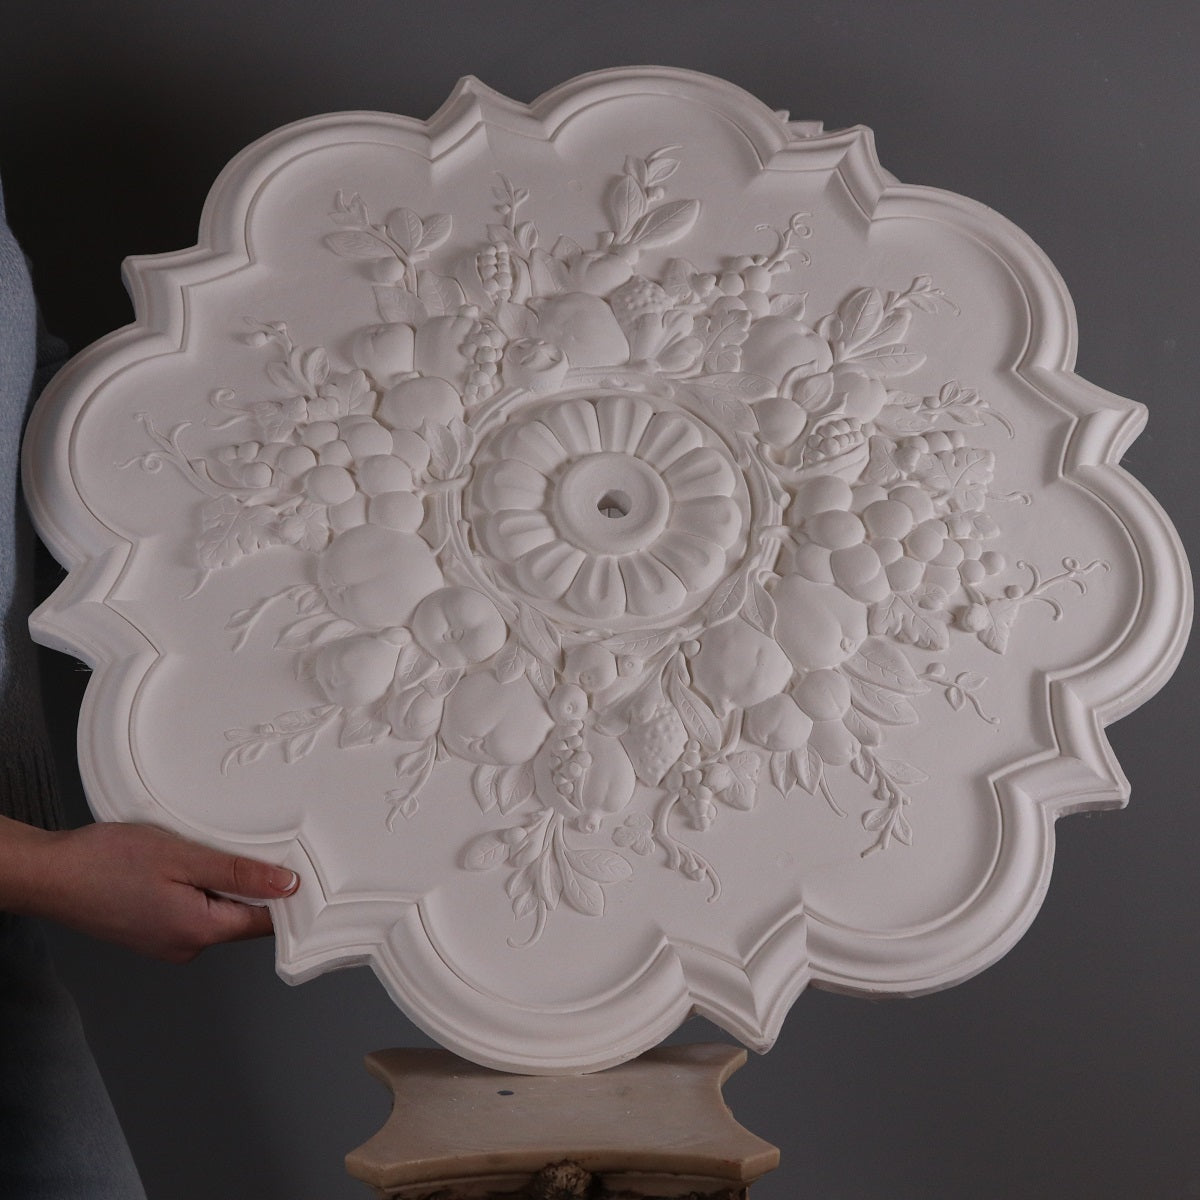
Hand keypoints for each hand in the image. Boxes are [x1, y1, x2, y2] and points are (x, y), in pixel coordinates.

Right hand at [0, 817, 298, 962]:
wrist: (50, 874)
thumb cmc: (107, 862)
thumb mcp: (184, 857)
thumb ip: (238, 874)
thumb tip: (287, 886)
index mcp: (200, 932)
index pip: (266, 923)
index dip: (287, 896)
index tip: (300, 867)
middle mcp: (186, 946)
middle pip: (244, 918)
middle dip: (252, 885)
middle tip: (247, 846)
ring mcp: (167, 943)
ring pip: (217, 913)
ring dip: (222, 884)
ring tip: (205, 853)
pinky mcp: (152, 933)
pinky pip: (193, 912)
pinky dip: (198, 889)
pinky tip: (184, 865)